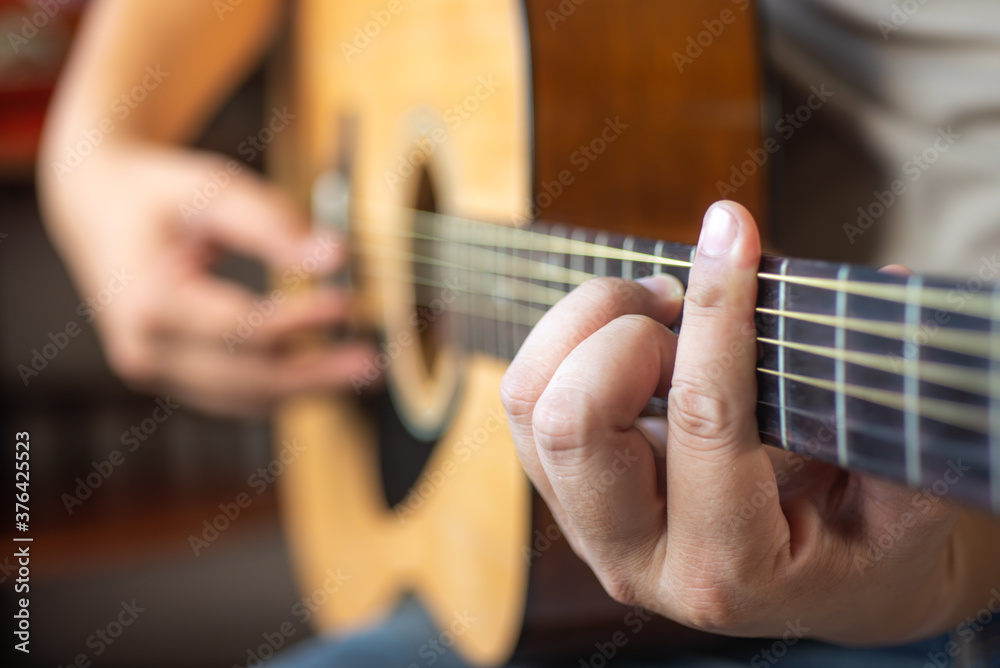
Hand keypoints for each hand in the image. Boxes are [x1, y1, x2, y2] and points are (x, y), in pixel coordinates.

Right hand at [42, 145, 375, 415]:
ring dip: (306, 389)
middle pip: (246, 378)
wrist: (97, 208)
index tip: (347, 304)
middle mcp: (145, 349)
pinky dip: (281, 388)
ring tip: (361, 371)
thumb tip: (335, 258)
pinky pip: (234, 396)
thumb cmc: (161, 194)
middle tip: (371, 362)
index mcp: (148, 301)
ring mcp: (154, 370)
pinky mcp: (173, 376)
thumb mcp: (213, 190)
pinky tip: (326, 373)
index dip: (300, 320)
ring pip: (244, 397)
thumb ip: (272, 224)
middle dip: (314, 373)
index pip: (240, 327)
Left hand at [501, 201, 964, 643]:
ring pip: (530, 401)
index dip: (719, 311)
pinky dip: (566, 339)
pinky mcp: (563, 494)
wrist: (821, 590)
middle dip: (626, 333)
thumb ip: (890, 407)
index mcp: (729, 568)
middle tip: (683, 306)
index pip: (705, 418)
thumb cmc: (870, 543)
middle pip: (573, 420)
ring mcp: (588, 527)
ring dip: (584, 325)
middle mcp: (636, 557)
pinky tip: (633, 332)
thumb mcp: (907, 495)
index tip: (732, 230)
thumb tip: (887, 283)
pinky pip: (524, 397)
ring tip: (658, 309)